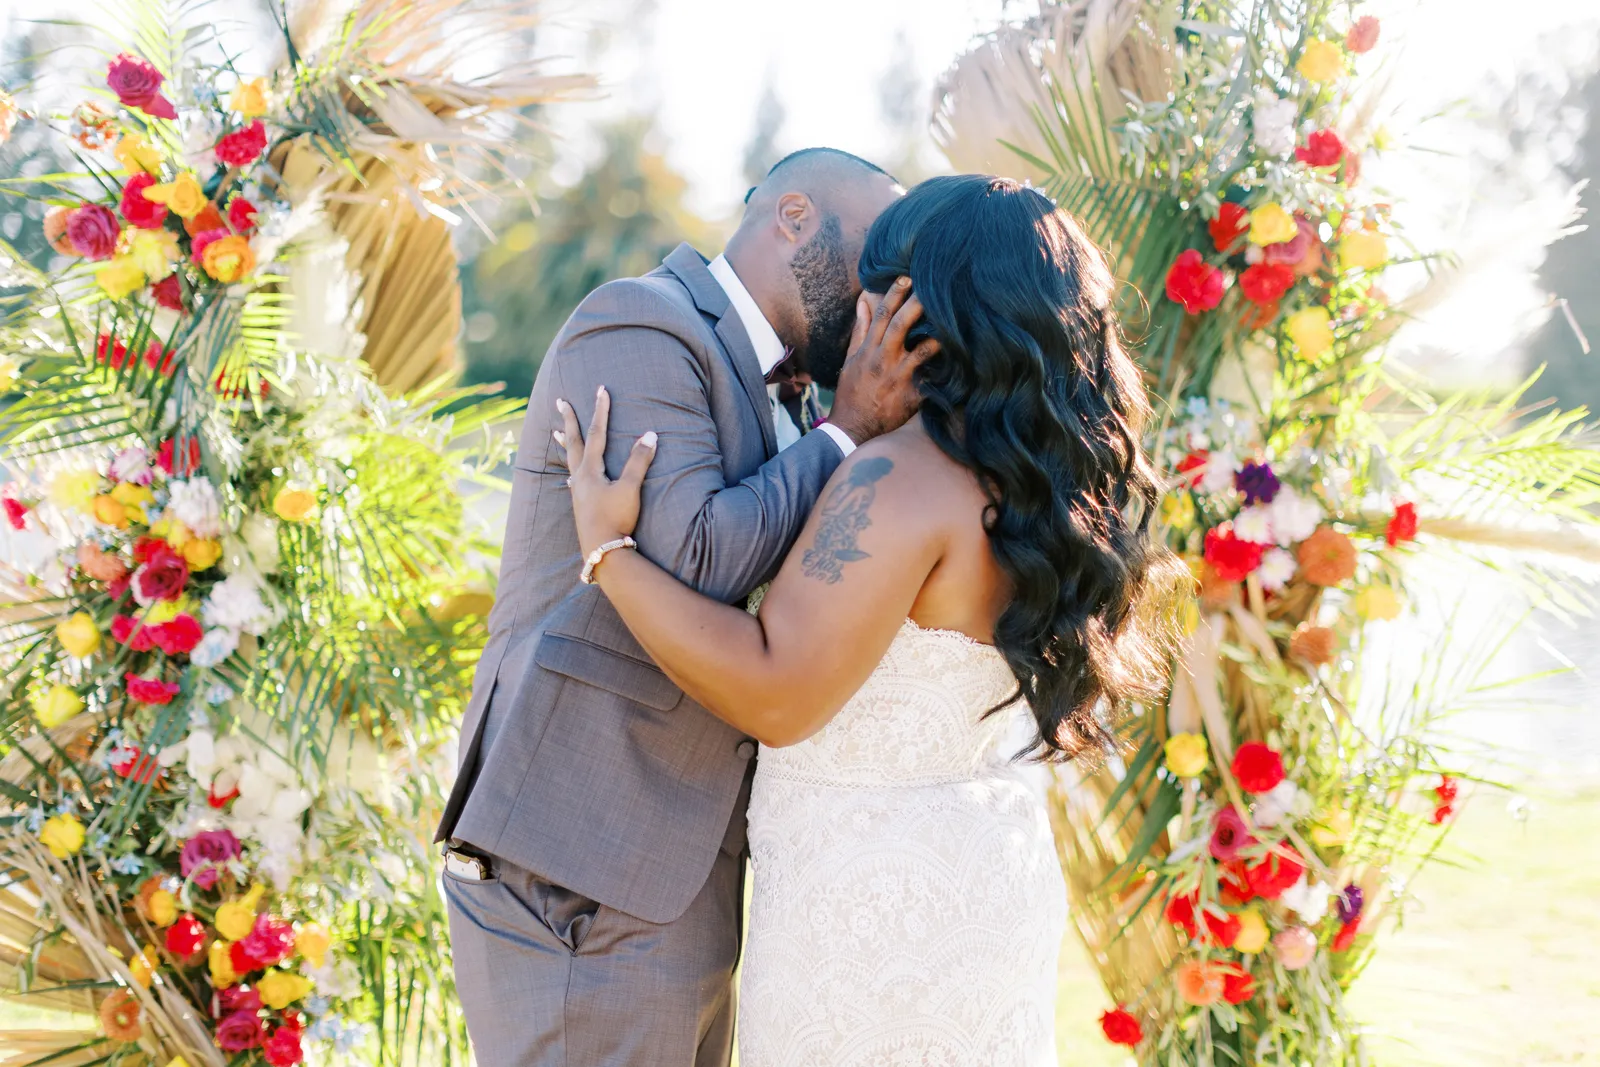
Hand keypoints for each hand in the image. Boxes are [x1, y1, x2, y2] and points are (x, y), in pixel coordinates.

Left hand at [554, 386, 657, 555]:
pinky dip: (572, 469)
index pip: (597, 433)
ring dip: (566, 444)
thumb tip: (651, 434)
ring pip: (570, 460)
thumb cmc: (616, 519)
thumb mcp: (630, 489)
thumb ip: (639, 461)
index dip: (601, 410)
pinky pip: (573, 478)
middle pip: (574, 442)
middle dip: (569, 420)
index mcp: (590, 470)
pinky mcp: (581, 504)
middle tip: (560, 402)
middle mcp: (579, 478)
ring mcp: (578, 492)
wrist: (602, 551)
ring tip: (558, 433)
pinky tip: (571, 477)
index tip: (601, 390)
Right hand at [826, 276, 939, 445]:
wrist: (852, 429)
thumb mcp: (850, 360)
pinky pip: (933, 380)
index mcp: (868, 349)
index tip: (906, 278)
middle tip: (932, 286)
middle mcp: (883, 359)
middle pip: (900, 325)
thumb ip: (860, 331)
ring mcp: (898, 378)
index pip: (881, 315)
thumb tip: (862, 302)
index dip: (894, 294)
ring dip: (938, 335)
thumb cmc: (852, 392)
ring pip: (921, 351)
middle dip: (916, 304)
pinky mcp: (911, 396)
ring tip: (956, 320)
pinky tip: (964, 359)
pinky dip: (946, 370)